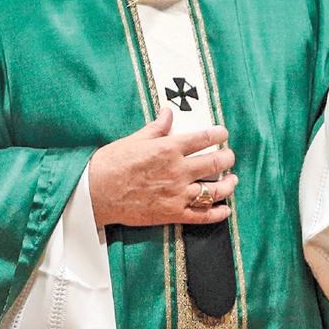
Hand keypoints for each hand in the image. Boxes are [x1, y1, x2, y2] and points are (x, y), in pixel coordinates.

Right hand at [88, 106, 237, 227]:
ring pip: (214, 191)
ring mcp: (177, 194)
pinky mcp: (172, 214)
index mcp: (169, 148)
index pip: (204, 138)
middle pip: (215, 163)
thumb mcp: (136, 139)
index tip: (223, 133)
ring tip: (232, 180)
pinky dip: (217, 213)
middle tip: (229, 156)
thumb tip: (168, 112)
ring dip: (228, 184)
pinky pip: (202, 216)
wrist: (96, 192)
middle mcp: (177, 171)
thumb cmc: (112, 163)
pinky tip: (225, 209)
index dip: (218, 134)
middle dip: (227, 158)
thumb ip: (157, 127)